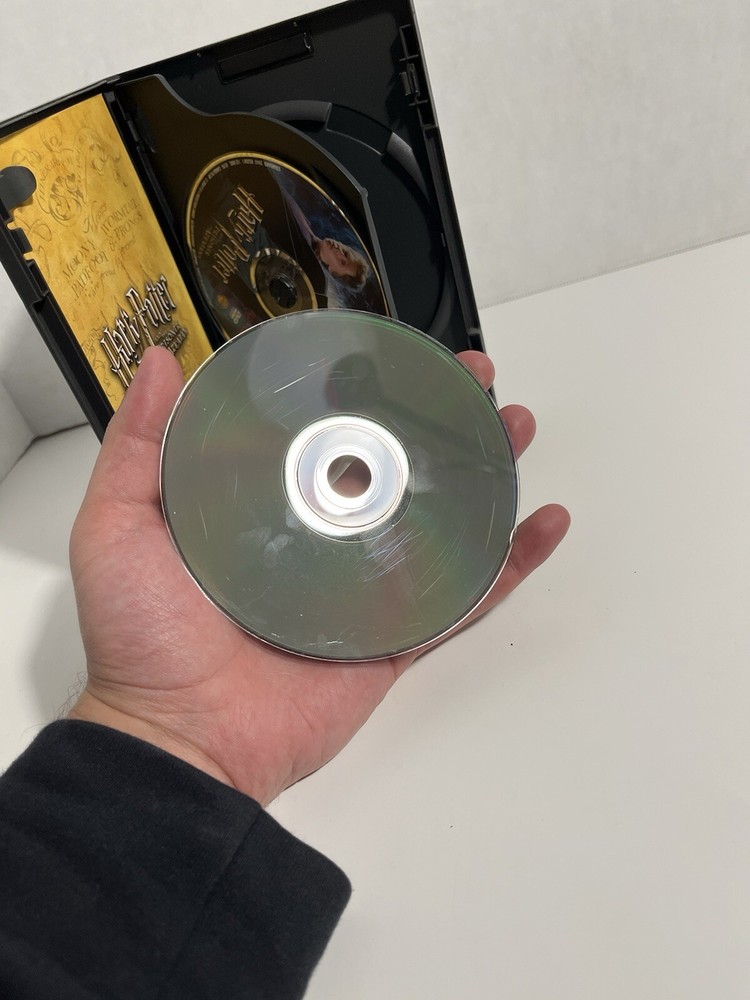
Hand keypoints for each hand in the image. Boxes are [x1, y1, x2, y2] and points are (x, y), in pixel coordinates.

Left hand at [69, 346, 568, 804]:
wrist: (179, 740)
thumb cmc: (143, 639)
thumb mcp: (119, 525)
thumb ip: (139, 445)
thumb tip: (159, 362)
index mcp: (267, 506)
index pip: (329, 432)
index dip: (369, 390)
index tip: (400, 355)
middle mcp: (321, 539)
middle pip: (397, 467)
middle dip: (443, 418)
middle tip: (475, 381)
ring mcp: (364, 590)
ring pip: (441, 520)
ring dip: (487, 472)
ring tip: (515, 429)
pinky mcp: (393, 638)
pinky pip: (462, 598)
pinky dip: (509, 563)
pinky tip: (542, 523)